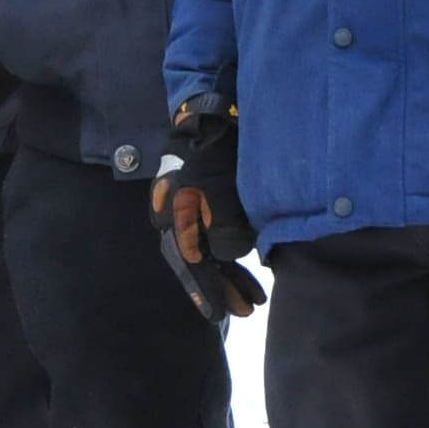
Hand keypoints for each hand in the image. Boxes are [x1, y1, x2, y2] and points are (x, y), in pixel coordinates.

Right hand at [150, 96, 260, 322]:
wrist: (213, 111)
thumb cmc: (216, 151)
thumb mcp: (221, 191)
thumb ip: (224, 229)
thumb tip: (227, 255)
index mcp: (174, 215)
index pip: (187, 263)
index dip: (204, 290)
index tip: (220, 316)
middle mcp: (176, 215)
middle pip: (196, 261)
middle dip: (220, 288)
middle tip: (246, 312)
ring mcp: (189, 207)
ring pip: (207, 250)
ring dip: (229, 275)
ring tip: (254, 299)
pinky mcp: (205, 198)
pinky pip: (215, 235)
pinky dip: (232, 253)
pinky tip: (249, 264)